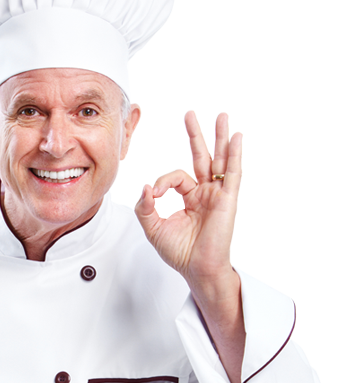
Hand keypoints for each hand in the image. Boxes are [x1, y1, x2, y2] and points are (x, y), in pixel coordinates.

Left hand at [133, 111, 241, 288]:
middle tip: (188, 114)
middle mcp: (201, 191)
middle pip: (198, 156)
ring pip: (217, 159)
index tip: (153, 193)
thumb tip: (146, 183)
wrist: (196, 269)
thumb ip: (144, 205)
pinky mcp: (226, 198)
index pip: (172, 175)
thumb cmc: (179, 251)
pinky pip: (231, 172)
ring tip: (221, 115)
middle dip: (193, 135)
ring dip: (218, 137)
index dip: (161, 181)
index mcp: (184, 196)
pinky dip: (235, 154)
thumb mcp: (152, 227)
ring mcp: (215, 193)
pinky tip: (237, 136)